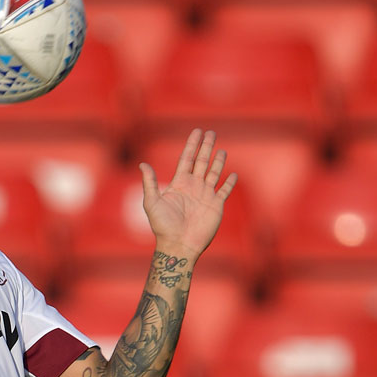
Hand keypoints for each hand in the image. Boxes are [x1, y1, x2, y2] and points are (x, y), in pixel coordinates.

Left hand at [139, 129, 236, 262]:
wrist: (178, 245)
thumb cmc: (163, 226)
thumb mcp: (152, 202)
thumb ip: (150, 183)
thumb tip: (142, 164)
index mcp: (179, 184)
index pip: (187, 159)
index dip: (192, 145)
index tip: (197, 131)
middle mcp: (193, 187)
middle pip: (201, 161)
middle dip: (206, 147)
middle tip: (211, 132)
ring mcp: (205, 195)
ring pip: (214, 173)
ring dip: (218, 161)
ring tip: (221, 149)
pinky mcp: (216, 205)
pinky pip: (224, 190)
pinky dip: (229, 182)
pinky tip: (233, 174)